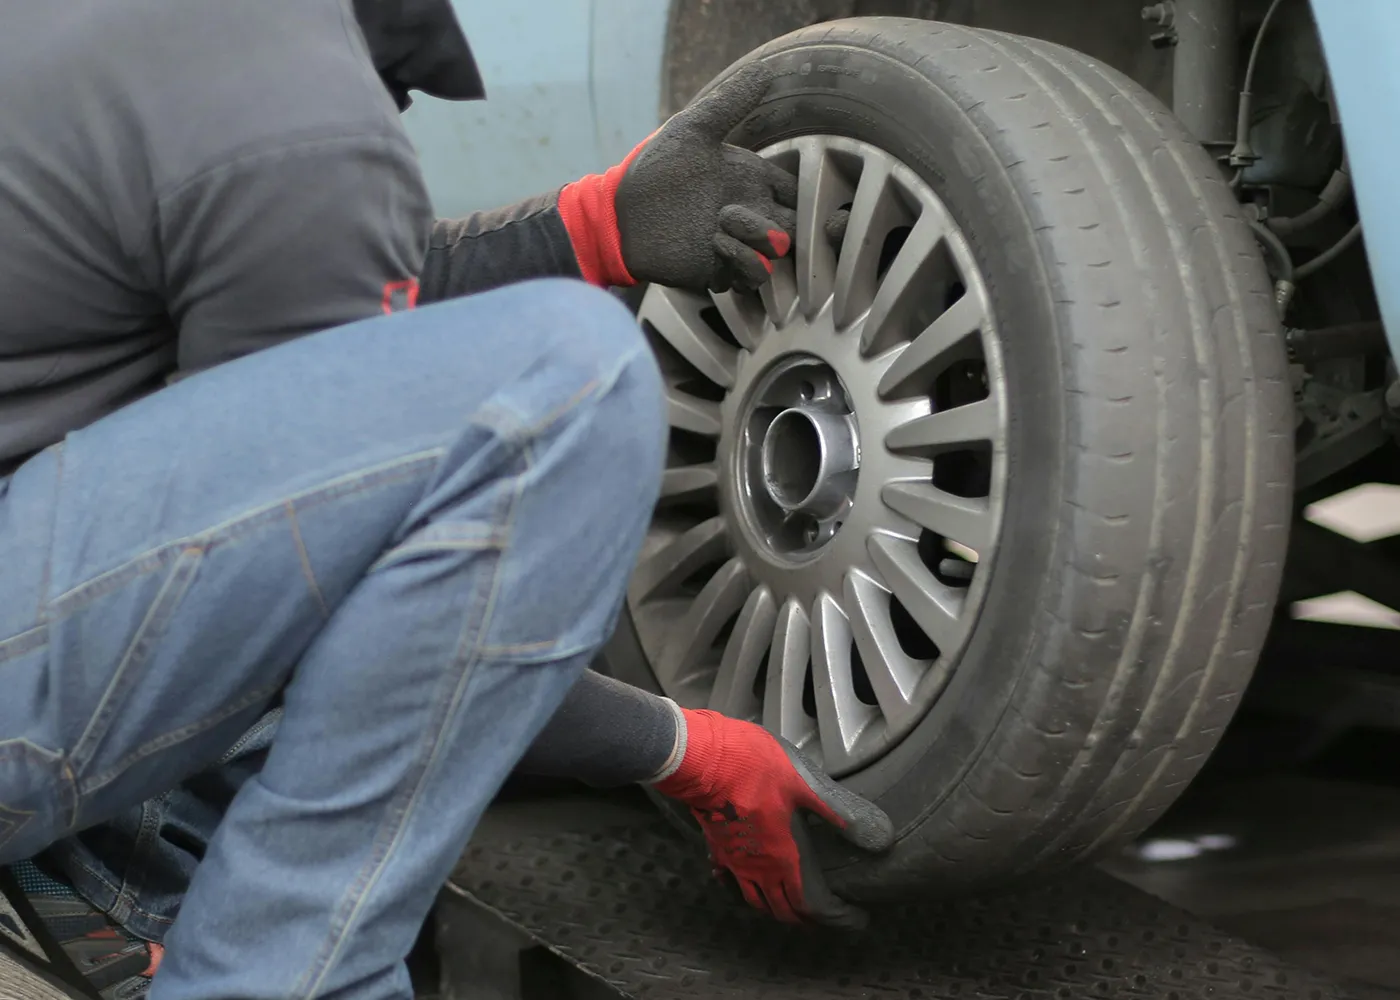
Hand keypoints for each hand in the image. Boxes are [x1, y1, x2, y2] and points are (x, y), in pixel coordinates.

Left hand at [557, 64, 797, 292]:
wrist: (619, 214)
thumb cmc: (655, 169)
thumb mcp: (693, 131)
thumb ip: (730, 104)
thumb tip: (764, 69)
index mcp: (751, 181)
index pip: (796, 192)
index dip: (800, 193)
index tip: (783, 189)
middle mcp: (750, 214)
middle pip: (795, 226)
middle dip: (785, 221)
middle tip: (744, 207)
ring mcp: (737, 244)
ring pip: (778, 253)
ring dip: (760, 237)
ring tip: (724, 220)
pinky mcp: (721, 270)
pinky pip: (752, 275)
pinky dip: (744, 259)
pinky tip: (716, 242)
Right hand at [652, 709, 893, 927]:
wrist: (702, 759)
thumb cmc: (754, 768)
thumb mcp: (806, 784)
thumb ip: (841, 812)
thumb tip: (881, 838)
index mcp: (786, 859)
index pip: (814, 906)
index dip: (838, 918)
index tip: (857, 919)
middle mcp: (760, 869)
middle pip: (784, 910)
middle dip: (808, 919)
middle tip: (828, 916)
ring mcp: (735, 862)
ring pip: (756, 900)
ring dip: (777, 908)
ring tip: (791, 905)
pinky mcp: (717, 847)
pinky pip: (731, 881)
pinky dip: (743, 888)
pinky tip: (746, 878)